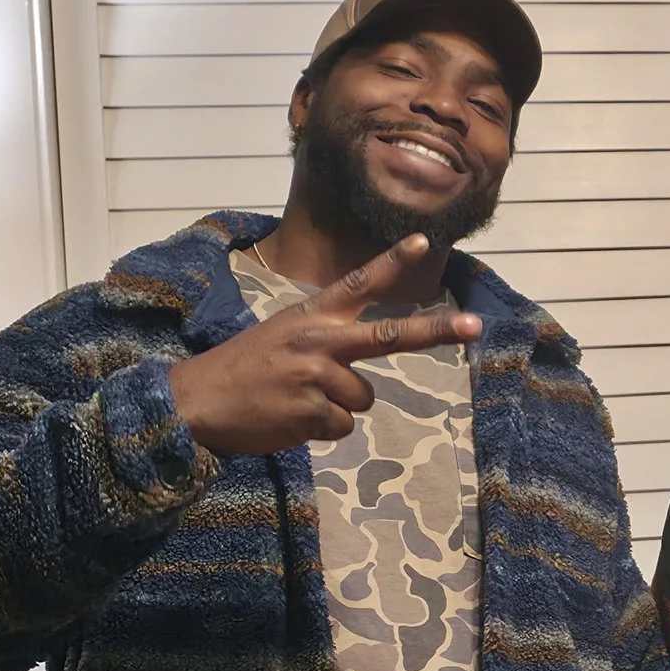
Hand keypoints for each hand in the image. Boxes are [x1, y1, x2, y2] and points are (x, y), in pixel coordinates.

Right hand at [168, 236, 480, 457]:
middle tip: (475, 326)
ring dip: (337, 407)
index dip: (392, 262)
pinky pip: (342, 427)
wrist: (195, 402)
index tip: (425, 240)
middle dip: (436, 331)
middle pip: (389, 335)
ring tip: (297, 400)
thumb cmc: (244, 370)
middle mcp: (319, 340)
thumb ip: (324, 338)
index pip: (358, 282)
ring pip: (363, 398)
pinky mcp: (310, 411)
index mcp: (311, 316)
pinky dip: (320, 430)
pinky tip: (289, 419)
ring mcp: (316, 375)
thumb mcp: (281, 335)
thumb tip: (362, 370)